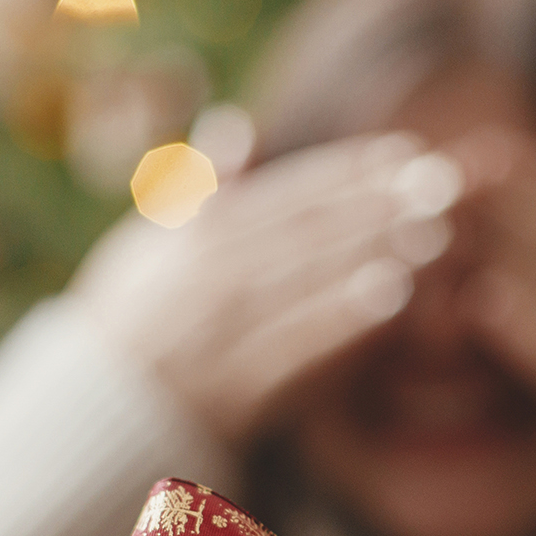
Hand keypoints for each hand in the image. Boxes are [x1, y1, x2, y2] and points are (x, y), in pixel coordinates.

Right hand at [68, 134, 463, 439]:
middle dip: (378, 204)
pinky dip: (342, 319)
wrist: (90, 415)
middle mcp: (205, 278)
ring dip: (371, 251)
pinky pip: (293, 347)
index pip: (287, 195)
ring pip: (305, 281)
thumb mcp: (153, 245)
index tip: (409, 152)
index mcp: (195, 237)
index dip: (349, 171)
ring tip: (435, 232)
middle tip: (446, 184)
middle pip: (306, 231)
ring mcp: (217, 333)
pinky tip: (394, 298)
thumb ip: (203, 189)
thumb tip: (234, 120)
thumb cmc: (134, 321)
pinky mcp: (229, 388)